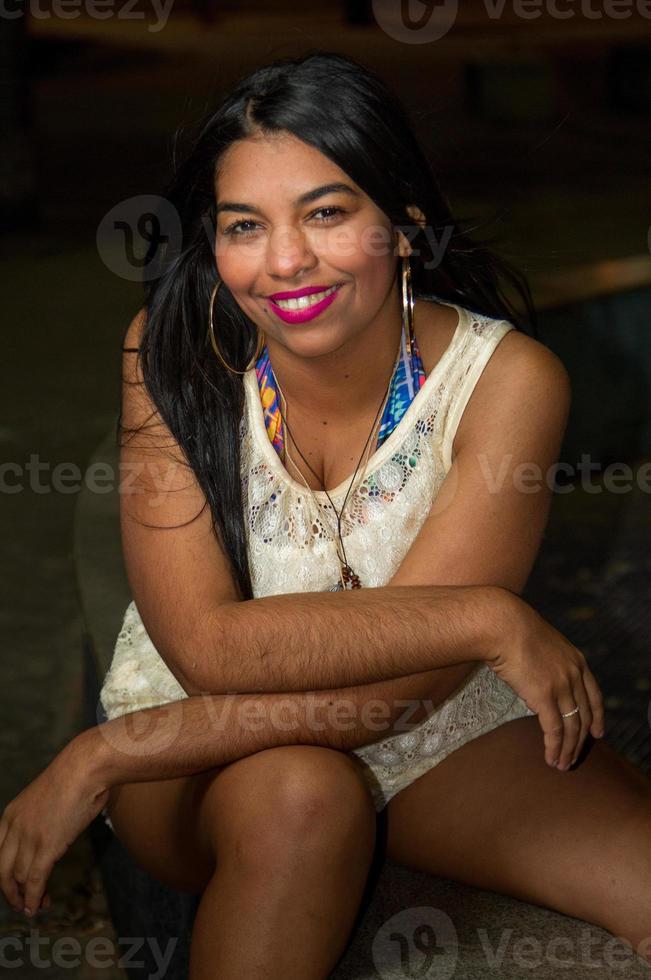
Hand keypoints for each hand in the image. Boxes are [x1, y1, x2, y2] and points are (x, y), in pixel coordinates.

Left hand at [0, 735, 108, 917]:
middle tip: (20, 902)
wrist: (85, 767)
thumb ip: (43, 819)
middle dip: (10, 891)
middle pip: (2, 870)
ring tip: (36, 906)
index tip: (14, 883)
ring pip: (18, 878)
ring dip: (25, 897)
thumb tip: (55, 832)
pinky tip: (38, 907)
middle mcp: (14, 828)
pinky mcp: (46, 846)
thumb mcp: (48, 798)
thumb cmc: (76, 776)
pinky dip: (34, 898)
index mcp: (11, 814)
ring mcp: (29, 838)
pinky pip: (35, 881)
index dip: (4, 873)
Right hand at [484, 591, 604, 770]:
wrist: (502, 625)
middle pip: (584, 715)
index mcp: (575, 660)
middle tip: (575, 757)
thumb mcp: (540, 643)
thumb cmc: (511, 629)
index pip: (595, 695)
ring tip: (562, 765)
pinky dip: (555, 748)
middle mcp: (574, 675)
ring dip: (568, 750)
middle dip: (581, 740)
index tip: (597, 733)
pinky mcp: (545, 698)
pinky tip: (551, 758)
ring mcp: (562, 686)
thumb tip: (536, 676)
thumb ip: (546, 661)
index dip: (598, 716)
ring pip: (572, 727)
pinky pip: (554, 730)